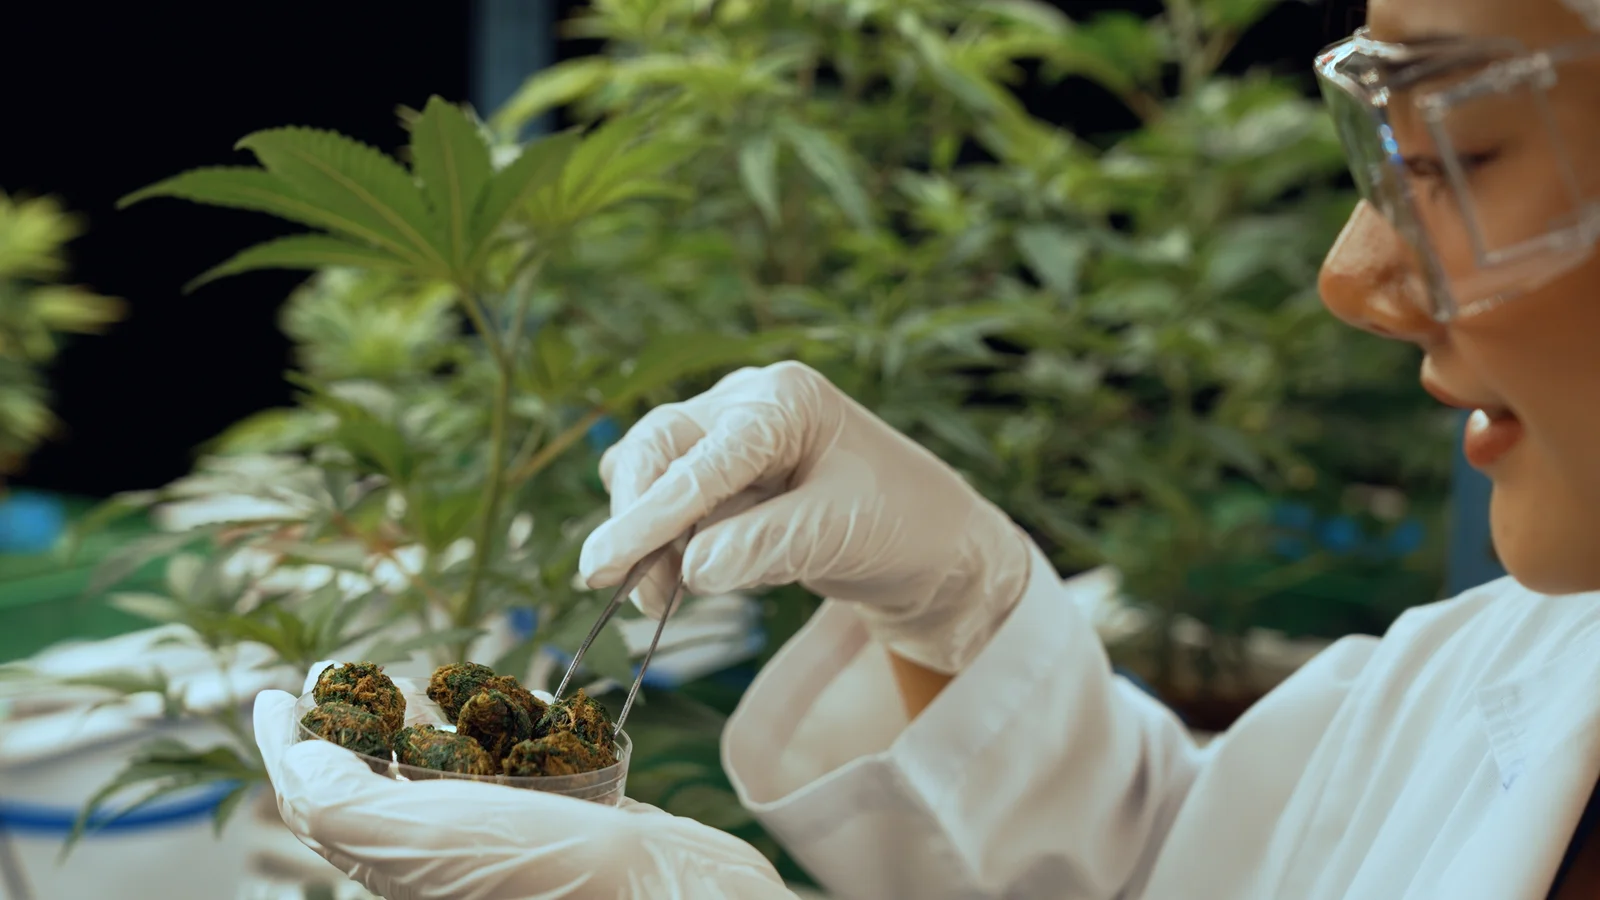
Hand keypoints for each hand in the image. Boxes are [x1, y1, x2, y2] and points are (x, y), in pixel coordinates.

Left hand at [255, 687, 794, 899]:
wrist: (668, 895)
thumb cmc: (546, 871)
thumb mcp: (413, 835)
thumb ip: (334, 801)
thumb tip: (290, 756)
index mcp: (398, 862)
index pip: (318, 800)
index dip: (287, 744)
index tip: (272, 694)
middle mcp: (445, 852)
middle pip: (378, 777)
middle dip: (357, 719)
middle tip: (342, 670)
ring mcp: (507, 833)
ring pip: (448, 763)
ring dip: (429, 715)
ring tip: (423, 680)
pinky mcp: (565, 816)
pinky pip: (518, 760)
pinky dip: (507, 724)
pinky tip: (514, 703)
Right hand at [579, 361, 1032, 673]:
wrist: (935, 548)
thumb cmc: (904, 526)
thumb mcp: (841, 534)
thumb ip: (766, 545)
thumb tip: (689, 568)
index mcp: (785, 399)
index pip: (702, 457)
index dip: (649, 514)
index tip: (604, 563)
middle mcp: (748, 403)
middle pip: (656, 448)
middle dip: (634, 519)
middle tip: (622, 591)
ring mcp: (731, 436)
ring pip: (651, 474)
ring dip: (642, 536)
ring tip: (658, 600)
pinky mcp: (724, 477)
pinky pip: (669, 502)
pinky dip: (660, 542)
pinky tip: (675, 584)